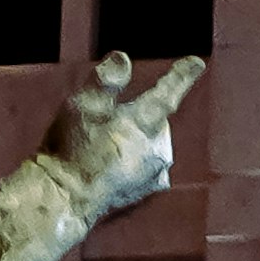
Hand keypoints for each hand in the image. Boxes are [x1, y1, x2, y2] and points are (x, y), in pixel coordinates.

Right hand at [41, 50, 201, 223]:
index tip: (196, 63)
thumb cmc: (69, 152)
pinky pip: (144, 168)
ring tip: (99, 149)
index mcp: (144, 122)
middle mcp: (158, 149)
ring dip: (134, 141)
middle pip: (154, 120)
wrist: (63, 202)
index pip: (167, 92)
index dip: (181, 76)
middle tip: (103, 123)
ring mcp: (154, 175)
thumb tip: (122, 59)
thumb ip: (106, 80)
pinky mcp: (146, 194)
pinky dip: (129, 163)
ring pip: (150, 145)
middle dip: (137, 116)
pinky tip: (105, 168)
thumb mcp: (81, 106)